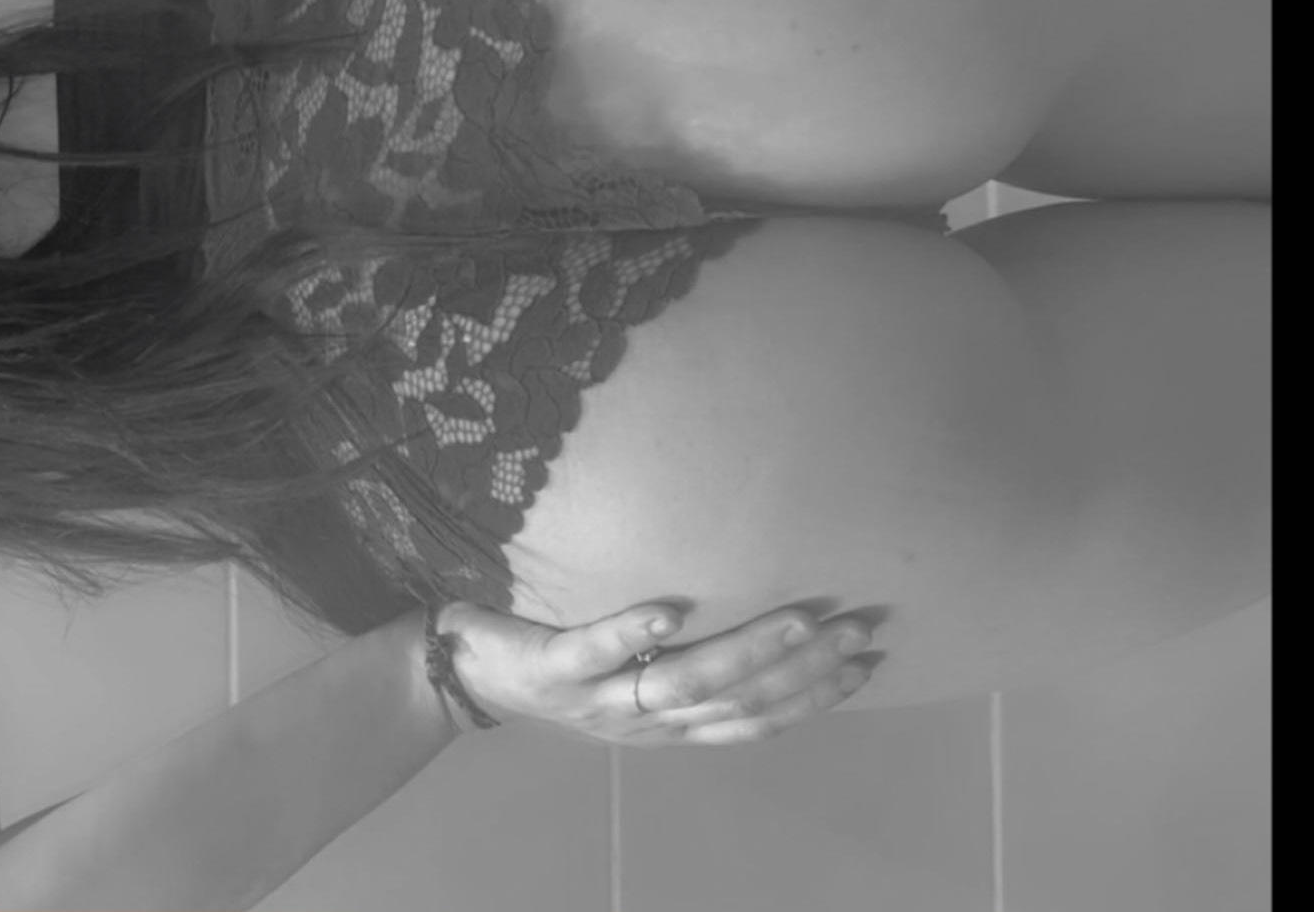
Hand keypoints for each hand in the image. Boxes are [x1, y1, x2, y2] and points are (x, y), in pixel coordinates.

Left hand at [434, 601, 882, 746]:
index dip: (813, 697)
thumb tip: (755, 602)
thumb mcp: (627, 672)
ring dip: (745, 652)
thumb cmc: (554, 660)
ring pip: (682, 682)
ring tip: (798, 619)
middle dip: (802, 672)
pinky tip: (670, 609)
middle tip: (855, 630)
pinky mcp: (549, 667)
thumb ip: (681, 655)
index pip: (754, 719)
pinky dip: (632, 632)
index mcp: (663, 726)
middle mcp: (638, 721)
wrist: (461, 676)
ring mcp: (595, 697)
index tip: (868, 663)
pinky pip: (594, 650)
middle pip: (734, 703)